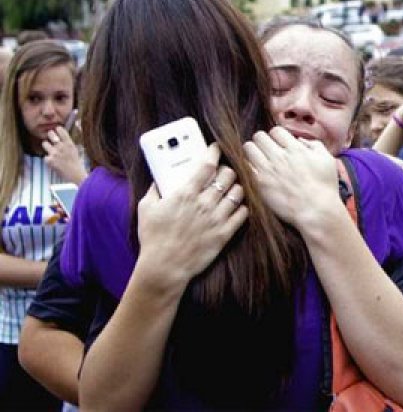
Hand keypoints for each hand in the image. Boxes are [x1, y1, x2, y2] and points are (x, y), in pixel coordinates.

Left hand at [42, 126, 86, 183]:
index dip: (57, 129)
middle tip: (51, 139)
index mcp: (69, 143)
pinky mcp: (49, 160)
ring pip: (44, 143)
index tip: (56, 131)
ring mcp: (54, 153)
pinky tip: (54, 163)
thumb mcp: (74, 150)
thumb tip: (61, 138)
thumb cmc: (76, 163)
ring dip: (47, 147)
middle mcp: (61, 146)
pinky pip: (45, 156)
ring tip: (52, 152)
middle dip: (50, 136)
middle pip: (50, 134)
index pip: (60, 129)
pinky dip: (48, 160)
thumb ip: (67, 143)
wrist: (76, 175)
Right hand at [136, 144, 247, 291]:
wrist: (164, 267)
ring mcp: (216, 218)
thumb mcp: (147, 209)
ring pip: (238, 192)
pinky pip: (242, 213)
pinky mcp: (224, 234)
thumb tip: (159, 179)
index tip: (216, 148)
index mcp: (185, 194)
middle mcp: (203, 203)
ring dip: (236, 187)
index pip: (207, 165)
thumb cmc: (153, 238)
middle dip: (227, 169)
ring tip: (231, 187)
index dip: (214, 153)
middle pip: (227, 176)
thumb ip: (154, 190)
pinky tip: (236, 206)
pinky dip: (242, 207)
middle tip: (223, 171)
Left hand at [244, 127, 341, 229]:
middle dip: (263, 141)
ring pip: (248, 148)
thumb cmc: (324, 187)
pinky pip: (245, 166)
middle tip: (266, 150)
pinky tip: (256, 171)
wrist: (316, 211)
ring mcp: (268, 170)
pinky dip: (249, 166)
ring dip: (253, 151)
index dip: (277, 136)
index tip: (279, 144)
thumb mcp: (328, 160)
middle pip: (259, 136)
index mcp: (295, 149)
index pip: (276, 131)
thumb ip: (314, 145)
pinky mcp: (259, 183)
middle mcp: (279, 156)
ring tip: (258, 158)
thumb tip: (300, 140)